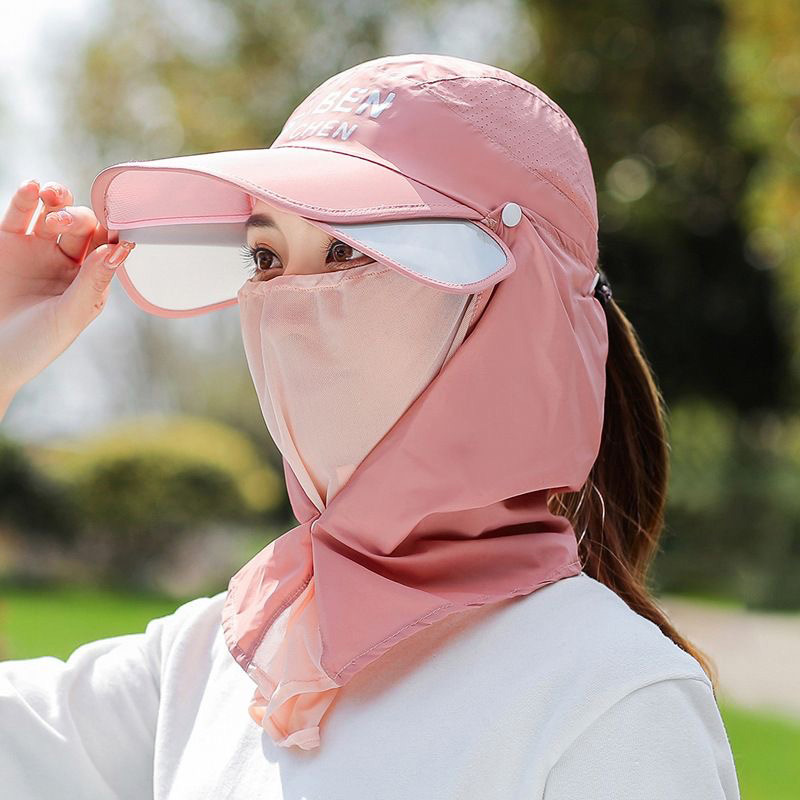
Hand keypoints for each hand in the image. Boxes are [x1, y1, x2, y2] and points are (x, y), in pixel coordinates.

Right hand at [0, 178, 134, 409]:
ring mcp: (37, 250)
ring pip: (53, 213)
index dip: (112, 229)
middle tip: (62, 223)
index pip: (107, 245)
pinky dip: (25, 199)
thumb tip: (120, 249)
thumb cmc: (36, 344)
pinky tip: (30, 188)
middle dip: (76, 217)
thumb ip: (94, 282)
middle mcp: (67, 261)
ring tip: (50, 193)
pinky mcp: (8, 242)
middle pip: (81, 225)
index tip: (116, 218)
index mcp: (91, 279)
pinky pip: (20, 215)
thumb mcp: (70, 316)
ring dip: (56, 199)